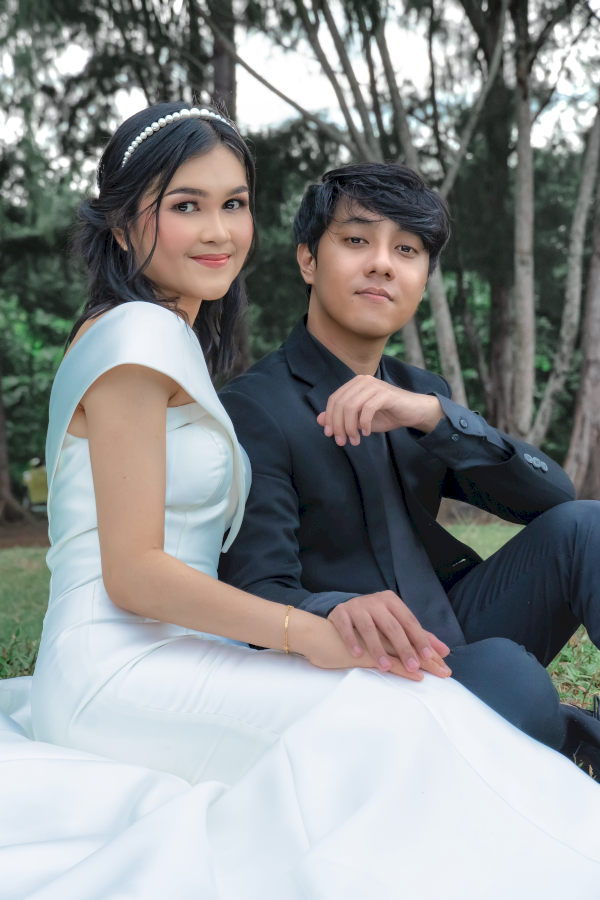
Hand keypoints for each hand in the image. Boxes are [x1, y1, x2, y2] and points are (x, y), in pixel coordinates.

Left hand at [316, 375, 443, 445]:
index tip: (330, 435)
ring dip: (350, 427)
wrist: (412, 412)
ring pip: (351, 407)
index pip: (334, 400)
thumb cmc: (386, 414)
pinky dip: (364, 424)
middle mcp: (362, 381)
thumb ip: (340, 418)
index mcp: (354, 384)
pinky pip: (367, 409)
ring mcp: (374, 386)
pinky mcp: (385, 394)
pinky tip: (366, 433)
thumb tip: (319, 420)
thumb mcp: (359, 419)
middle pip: (340, 404)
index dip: (329, 418)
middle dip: (338, 426)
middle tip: (342, 442)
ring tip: (354, 440)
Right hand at [328, 591, 450, 680]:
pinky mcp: (340, 613)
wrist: (341, 615)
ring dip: (377, 648)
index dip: (419, 639)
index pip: (409, 621)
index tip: (427, 657)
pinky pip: (346, 627)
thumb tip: (446, 651)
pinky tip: (358, 655)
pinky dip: (352, 640)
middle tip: (412, 666)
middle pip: (392, 626)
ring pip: (369, 628)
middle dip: (403, 647)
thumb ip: (419, 637)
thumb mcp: (396, 625)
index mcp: (391, 601)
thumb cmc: (373, 623)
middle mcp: (375, 602)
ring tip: (385, 666)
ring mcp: (356, 607)